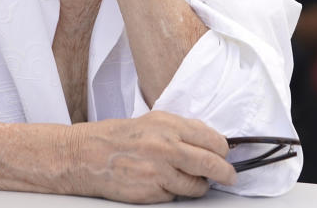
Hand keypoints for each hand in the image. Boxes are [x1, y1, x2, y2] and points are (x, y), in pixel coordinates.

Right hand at [69, 111, 235, 202]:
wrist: (87, 155)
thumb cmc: (119, 137)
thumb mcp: (153, 121)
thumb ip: (183, 129)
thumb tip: (211, 140)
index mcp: (169, 125)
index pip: (212, 140)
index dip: (223, 151)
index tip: (225, 156)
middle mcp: (166, 147)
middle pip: (211, 164)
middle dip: (225, 173)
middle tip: (229, 177)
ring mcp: (159, 172)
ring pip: (196, 186)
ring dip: (199, 186)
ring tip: (192, 181)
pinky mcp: (151, 192)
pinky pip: (175, 197)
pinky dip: (174, 192)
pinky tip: (163, 183)